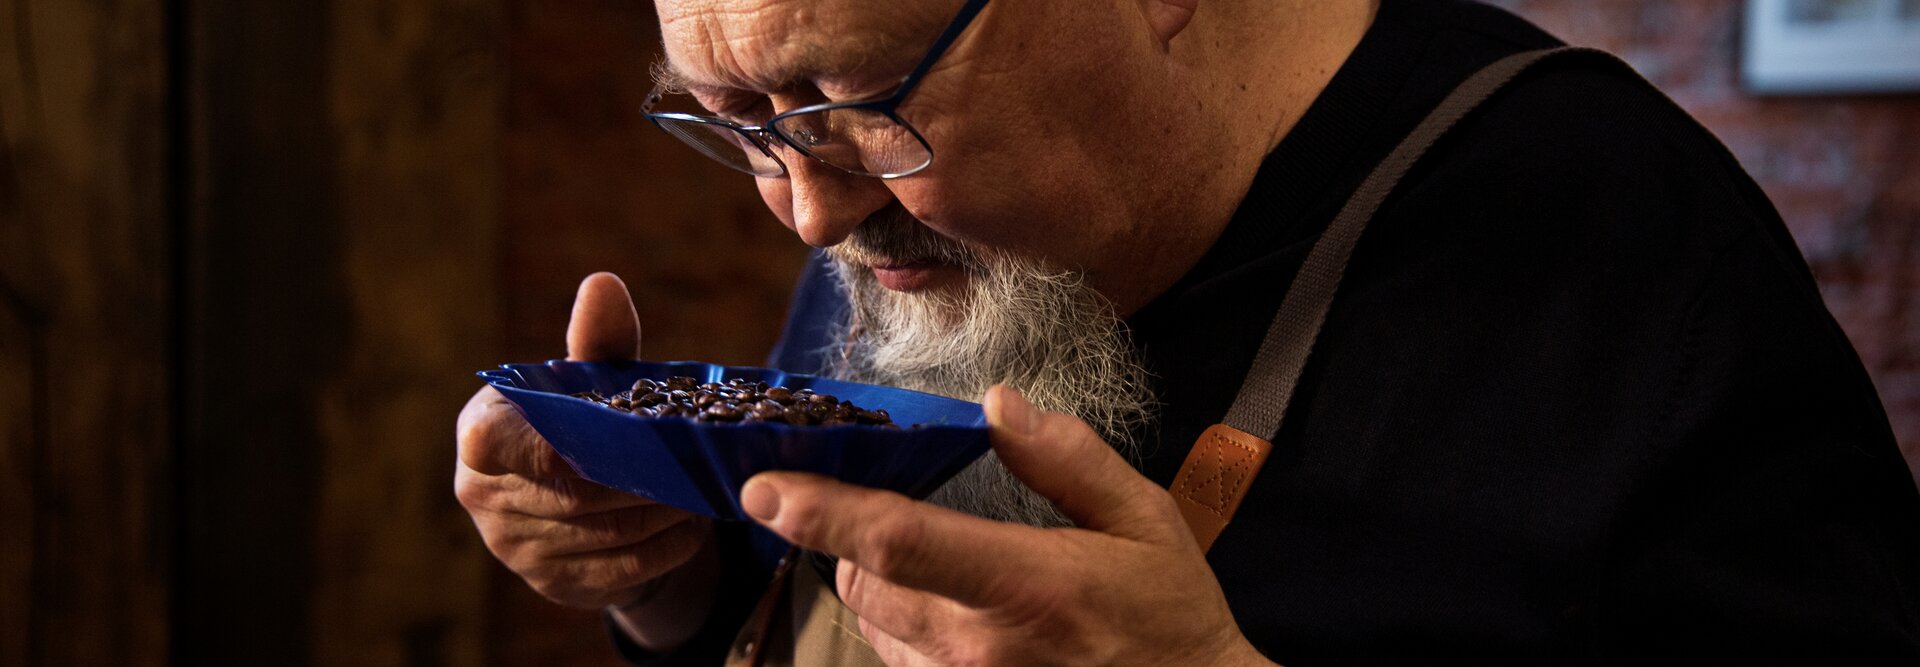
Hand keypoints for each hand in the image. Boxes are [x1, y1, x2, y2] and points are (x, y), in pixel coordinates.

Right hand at [454, 273, 715, 646]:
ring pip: (604, 534)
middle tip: (696, 462)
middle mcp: (484, 497)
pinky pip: (621, 571)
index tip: (610, 436)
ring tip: (704, 488)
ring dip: (663, 512)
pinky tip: (694, 524)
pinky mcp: (554, 585)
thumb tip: (603, 284)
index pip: (494, 443)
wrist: (580, 502)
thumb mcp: (590, 380)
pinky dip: (666, 547)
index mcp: (482, 436)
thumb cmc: (581, 422)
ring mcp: (515, 549)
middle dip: (640, 478)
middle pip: (573, 494)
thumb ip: (597, 339)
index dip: (551, 445)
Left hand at [741, 386, 1271, 665]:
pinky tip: (947, 606)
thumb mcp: (1144, 522)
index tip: (765, 488)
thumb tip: (997, 404)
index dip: (823, 511)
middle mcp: (979, 648)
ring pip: (871, 623)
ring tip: (926, 557)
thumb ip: (1068, 459)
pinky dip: (901, 625)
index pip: (900, 542)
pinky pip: (898, 661)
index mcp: (1027, 588)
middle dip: (848, 533)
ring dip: (875, 581)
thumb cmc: (1170, 618)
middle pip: (860, 579)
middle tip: (875, 498)